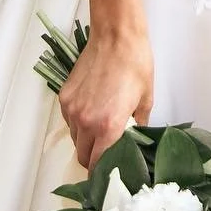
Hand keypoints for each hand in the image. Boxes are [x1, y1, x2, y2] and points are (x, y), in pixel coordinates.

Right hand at [58, 25, 153, 169]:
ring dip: (86, 141)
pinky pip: (69, 121)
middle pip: (83, 157)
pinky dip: (79, 123)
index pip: (98, 166)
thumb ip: (139, 127)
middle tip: (108, 152)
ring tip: (101, 128)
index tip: (111, 175)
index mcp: (108, 126)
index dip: (104, 175)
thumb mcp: (146, 100)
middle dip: (94, 160)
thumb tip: (135, 141)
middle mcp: (85, 122)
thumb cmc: (136, 64)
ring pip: (75, 139)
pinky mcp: (64, 97)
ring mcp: (72, 109)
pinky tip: (93, 111)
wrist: (116, 35)